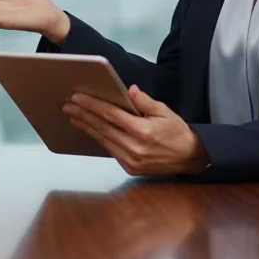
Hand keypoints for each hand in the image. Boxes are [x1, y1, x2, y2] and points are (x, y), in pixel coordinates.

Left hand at [63, 85, 209, 175]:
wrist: (190, 158)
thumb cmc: (177, 132)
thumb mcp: (165, 112)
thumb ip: (145, 101)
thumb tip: (130, 90)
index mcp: (143, 131)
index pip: (111, 114)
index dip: (92, 105)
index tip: (77, 97)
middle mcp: (134, 147)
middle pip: (102, 127)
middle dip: (83, 115)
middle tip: (67, 105)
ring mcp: (131, 160)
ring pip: (103, 140)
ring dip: (86, 127)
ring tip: (73, 116)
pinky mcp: (130, 168)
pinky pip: (110, 150)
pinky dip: (99, 139)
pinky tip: (90, 130)